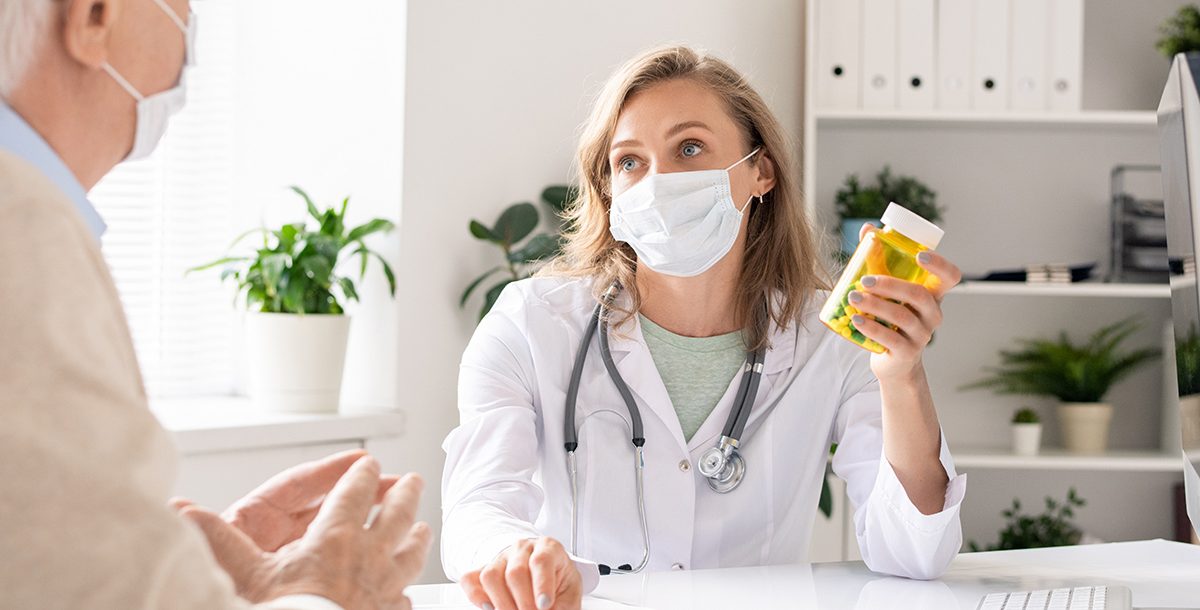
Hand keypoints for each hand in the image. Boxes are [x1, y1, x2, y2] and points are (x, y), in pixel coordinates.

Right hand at [180, 456, 431, 609]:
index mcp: (336, 536)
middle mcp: (369, 555)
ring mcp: (386, 586)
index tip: (369, 463)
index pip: (355, 492)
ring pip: (412, 552)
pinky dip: (407, 590)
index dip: (361, 474)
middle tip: (413, 480)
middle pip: (397, 514)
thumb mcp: (247, 577)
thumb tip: (182, 513)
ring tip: (424, 528)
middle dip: (405, 493)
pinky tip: (406, 591)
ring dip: (418, 537)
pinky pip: (405, 597)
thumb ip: (222, 543)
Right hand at [460, 537, 580, 609]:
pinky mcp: (484, 569)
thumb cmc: (558, 579)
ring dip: (501, 603)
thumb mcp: (570, 590)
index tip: (544, 605)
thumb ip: (563, 605)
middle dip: (523, 602)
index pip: (541, 561)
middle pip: (515, 572)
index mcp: (548, 548)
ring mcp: (501, 558)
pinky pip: (470, 579)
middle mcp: (522, 549)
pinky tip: (489, 607)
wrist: (546, 570)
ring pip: (490, 576)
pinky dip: (476, 597)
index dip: (542, 585)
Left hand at [849, 224, 961, 381]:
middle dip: (890, 285)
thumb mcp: (888, 291)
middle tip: (864, 280)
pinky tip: (856, 319)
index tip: (919, 254)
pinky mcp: (907, 353)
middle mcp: (933, 314)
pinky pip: (891, 339)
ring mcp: (922, 335)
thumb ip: (879, 260)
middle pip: (919, 295)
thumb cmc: (891, 318)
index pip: (951, 277)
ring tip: (852, 297)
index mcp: (933, 295)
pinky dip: (871, 327)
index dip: (940, 264)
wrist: (893, 362)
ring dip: (875, 305)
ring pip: (902, 317)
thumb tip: (867, 228)